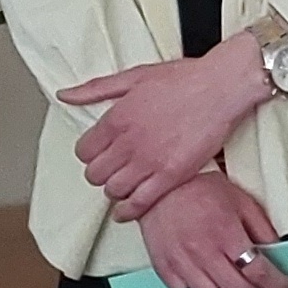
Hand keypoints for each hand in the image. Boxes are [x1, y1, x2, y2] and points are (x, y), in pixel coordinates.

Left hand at [63, 34, 271, 221]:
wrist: (222, 87)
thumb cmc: (184, 78)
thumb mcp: (134, 76)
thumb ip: (95, 89)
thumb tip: (65, 95)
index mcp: (116, 118)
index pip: (84, 151)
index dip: (89, 154)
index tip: (99, 153)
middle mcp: (128, 142)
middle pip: (95, 174)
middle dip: (100, 173)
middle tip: (111, 169)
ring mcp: (149, 161)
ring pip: (114, 190)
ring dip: (115, 190)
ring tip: (124, 184)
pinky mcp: (171, 176)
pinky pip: (139, 203)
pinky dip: (129, 211)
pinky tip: (127, 210)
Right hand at [139, 172, 287, 287]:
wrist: (160, 187)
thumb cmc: (199, 188)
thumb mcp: (241, 201)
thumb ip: (262, 228)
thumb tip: (279, 250)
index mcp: (225, 232)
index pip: (258, 271)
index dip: (278, 286)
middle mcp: (203, 251)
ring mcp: (182, 264)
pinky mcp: (166, 270)